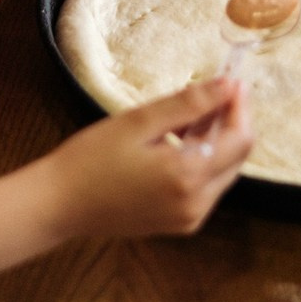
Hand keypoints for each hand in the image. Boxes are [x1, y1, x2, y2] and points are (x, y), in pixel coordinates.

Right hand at [38, 79, 251, 240]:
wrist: (59, 204)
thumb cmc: (93, 157)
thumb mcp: (141, 121)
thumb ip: (189, 103)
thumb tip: (228, 84)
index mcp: (188, 177)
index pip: (240, 138)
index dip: (240, 106)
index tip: (233, 78)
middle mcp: (197, 204)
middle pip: (237, 156)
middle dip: (230, 120)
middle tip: (212, 88)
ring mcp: (189, 218)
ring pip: (224, 170)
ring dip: (217, 138)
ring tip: (191, 108)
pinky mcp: (179, 223)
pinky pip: (206, 185)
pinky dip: (203, 158)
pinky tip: (182, 135)